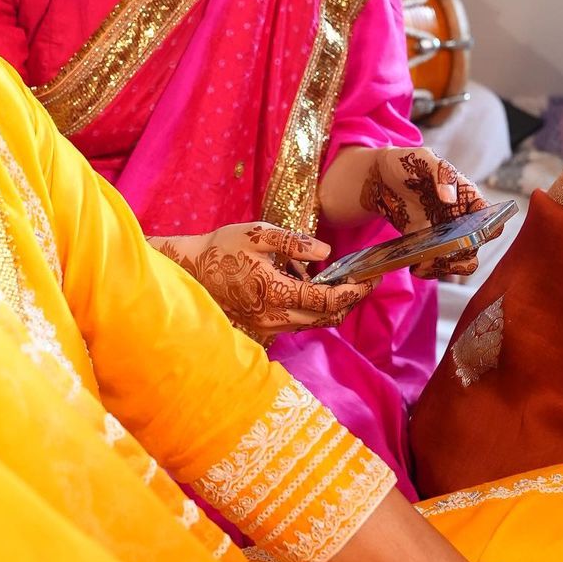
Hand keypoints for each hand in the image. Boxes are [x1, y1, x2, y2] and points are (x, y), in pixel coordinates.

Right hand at [155, 223, 374, 341]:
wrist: (190, 271)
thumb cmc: (223, 248)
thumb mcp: (257, 234)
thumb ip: (293, 242)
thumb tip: (325, 252)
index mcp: (276, 291)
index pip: (327, 299)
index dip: (354, 291)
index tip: (371, 278)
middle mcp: (275, 315)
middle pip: (327, 318)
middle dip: (350, 300)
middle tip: (365, 281)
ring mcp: (268, 325)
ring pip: (313, 322)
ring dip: (330, 304)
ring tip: (334, 278)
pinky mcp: (262, 327)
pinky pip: (297, 321)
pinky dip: (311, 306)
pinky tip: (305, 282)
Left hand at [359, 146, 496, 279]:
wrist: (379, 179)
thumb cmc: (405, 163)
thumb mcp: (422, 159)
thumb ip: (440, 172)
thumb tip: (450, 196)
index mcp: (467, 196)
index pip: (490, 217)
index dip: (489, 229)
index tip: (473, 235)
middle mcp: (461, 218)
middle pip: (477, 245)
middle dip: (463, 254)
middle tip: (442, 253)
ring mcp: (445, 233)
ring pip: (460, 260)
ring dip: (447, 268)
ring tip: (424, 264)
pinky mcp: (427, 244)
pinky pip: (437, 264)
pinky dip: (429, 270)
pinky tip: (415, 267)